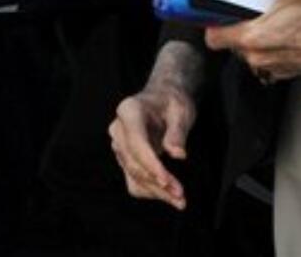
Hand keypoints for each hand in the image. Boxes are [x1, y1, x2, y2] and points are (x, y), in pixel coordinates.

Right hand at [107, 43, 200, 209]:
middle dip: (158, 183)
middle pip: (135, 163)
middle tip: (181, 195)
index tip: (167, 181)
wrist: (164, 98)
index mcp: (129, 111)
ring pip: (134, 176)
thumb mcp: (181, 110)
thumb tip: (178, 154)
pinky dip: (151, 191)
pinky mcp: (124, 158)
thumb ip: (178, 132)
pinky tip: (169, 197)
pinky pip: (133, 180)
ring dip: (156, 192)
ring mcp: (119, 145)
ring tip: (179, 201)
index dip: (151, 165)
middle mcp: (118, 129)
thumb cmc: (172, 101)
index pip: (137, 143)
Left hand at [204, 0, 300, 81]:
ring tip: (269, 14)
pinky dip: (273, 44)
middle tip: (249, 3)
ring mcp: (274, 66)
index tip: (218, 7)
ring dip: (256, 35)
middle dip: (239, 23)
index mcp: (254, 38)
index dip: (213, 21)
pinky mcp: (289, 70)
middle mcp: (260, 57)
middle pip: (233, 41)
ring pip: (251, 51)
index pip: (214, 37)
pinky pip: (269, 57)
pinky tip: (287, 27)